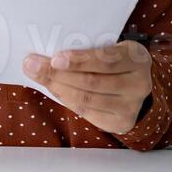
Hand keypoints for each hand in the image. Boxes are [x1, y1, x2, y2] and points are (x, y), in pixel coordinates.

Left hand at [22, 42, 152, 134]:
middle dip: (58, 74)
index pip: (106, 60)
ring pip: (86, 99)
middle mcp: (138, 84)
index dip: (79, 60)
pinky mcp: (120, 123)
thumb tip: (48, 52)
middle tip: (32, 65)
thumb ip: (88, 50)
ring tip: (37, 75)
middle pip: (92, 82)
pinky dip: (66, 99)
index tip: (55, 58)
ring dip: (57, 87)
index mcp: (137, 58)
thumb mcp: (111, 48)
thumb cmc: (115, 62)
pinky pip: (86, 112)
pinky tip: (54, 89)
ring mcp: (131, 106)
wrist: (136, 86)